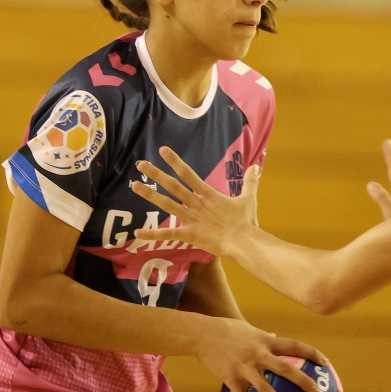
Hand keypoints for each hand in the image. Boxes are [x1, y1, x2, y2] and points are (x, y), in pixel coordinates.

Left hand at [130, 146, 257, 256]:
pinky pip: (168, 234)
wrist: (243, 241)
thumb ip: (250, 182)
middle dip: (156, 174)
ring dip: (150, 195)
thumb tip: (256, 166)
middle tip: (140, 165)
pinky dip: (152, 235)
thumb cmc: (245, 221)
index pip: (187, 173)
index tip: (162, 150)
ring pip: (166, 204)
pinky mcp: (189, 234)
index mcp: (207, 193)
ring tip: (134, 185)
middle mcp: (196, 203)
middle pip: (172, 185)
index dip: (174, 161)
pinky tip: (137, 234)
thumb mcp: (248, 198)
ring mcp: (191, 218)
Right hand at [193, 317, 325, 391]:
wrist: (202, 333)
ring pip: (265, 388)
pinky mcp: (231, 377)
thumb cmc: (226, 329)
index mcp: (266, 341)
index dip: (311, 354)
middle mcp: (258, 354)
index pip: (294, 346)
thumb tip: (276, 335)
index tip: (325, 363)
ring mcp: (245, 367)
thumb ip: (264, 335)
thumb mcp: (248, 328)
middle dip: (303, 380)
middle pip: (285, 368)